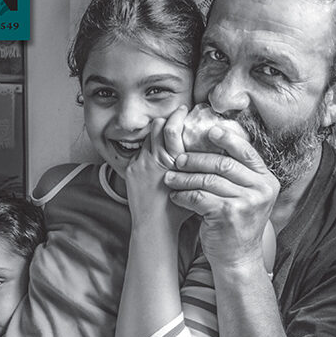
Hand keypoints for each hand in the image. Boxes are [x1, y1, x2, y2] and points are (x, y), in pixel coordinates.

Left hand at [125, 109, 192, 233]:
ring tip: (162, 142)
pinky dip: (146, 152)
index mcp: (173, 160)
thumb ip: (197, 166)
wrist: (154, 226)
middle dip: (165, 121)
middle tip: (173, 123)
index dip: (177, 115)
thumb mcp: (194, 184)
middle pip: (156, 126)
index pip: (171, 127)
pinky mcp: (130, 170)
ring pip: (146, 137)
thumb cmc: (179, 210)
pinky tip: (153, 161)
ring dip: (154, 137)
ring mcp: (140, 164)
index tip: (183, 110)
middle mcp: (154, 159)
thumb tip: (205, 150)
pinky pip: (138, 153)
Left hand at [163, 120, 279, 266]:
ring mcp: (245, 202)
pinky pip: (199, 197)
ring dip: (185, 178)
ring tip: (170, 178)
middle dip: (196, 160)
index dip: (226, 139)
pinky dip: (184, 195)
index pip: (246, 152)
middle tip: (178, 160)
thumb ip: (239, 175)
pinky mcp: (227, 214)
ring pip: (208, 180)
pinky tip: (176, 196)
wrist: (237, 258)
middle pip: (223, 164)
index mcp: (267, 181)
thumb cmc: (236, 225)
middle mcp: (260, 190)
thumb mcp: (247, 197)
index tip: (208, 131)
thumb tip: (214, 144)